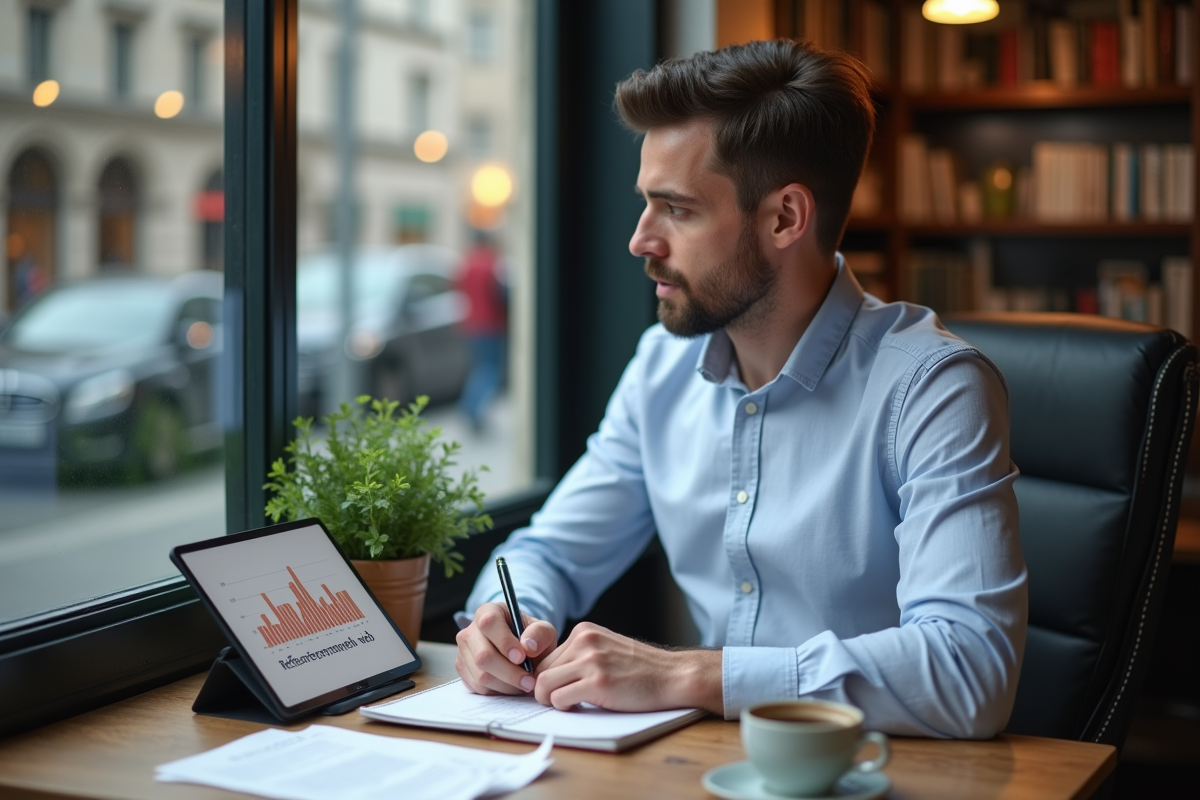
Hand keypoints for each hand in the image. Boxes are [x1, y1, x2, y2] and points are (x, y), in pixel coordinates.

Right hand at [455, 602, 557, 695]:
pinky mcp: (463, 672)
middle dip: (509, 673)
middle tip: (529, 681)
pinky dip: (499, 691)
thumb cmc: (530, 637)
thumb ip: (540, 634)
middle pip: (483, 656)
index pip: (489, 623)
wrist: (520, 651)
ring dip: (507, 685)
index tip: (522, 657)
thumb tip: (528, 646)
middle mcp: (470, 631)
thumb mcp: (542, 631)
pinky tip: (512, 686)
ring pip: (481, 676)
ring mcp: (463, 653)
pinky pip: (478, 688)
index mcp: (488, 612)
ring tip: (524, 684)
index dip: (505, 642)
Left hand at [533, 622, 722, 713]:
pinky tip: (581, 705)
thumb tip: (550, 674)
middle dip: (547, 689)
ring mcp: (591, 660)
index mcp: (584, 631)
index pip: (546, 656)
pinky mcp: (597, 682)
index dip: (549, 676)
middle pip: (541, 670)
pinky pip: (559, 698)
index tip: (557, 688)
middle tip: (563, 699)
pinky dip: (564, 706)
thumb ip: (581, 654)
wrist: (672, 676)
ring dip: (552, 699)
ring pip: (544, 684)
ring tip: (571, 702)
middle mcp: (584, 641)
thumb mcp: (606, 648)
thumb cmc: (641, 669)